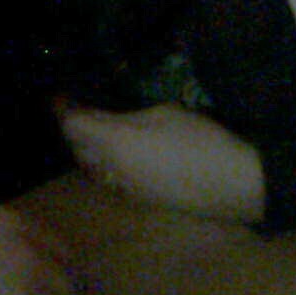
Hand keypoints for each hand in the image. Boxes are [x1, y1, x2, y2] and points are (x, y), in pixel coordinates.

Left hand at [56, 101, 265, 224]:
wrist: (236, 184)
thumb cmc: (200, 139)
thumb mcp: (163, 113)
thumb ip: (128, 115)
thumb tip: (108, 117)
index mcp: (115, 144)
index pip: (73, 126)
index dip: (63, 109)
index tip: (59, 94)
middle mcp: (112, 171)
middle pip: (77, 150)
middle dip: (72, 130)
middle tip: (78, 108)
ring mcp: (127, 190)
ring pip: (93, 168)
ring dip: (88, 149)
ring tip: (95, 128)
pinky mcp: (143, 201)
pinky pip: (111, 180)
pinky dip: (105, 164)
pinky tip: (118, 151)